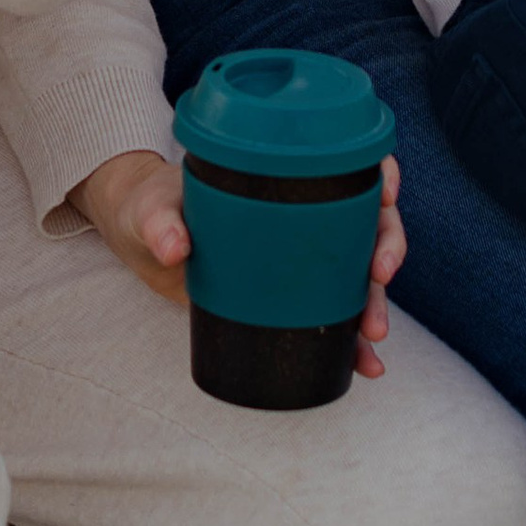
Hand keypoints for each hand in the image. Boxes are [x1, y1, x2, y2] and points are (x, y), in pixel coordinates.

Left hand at [68, 149, 407, 378]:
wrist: (139, 238)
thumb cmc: (151, 205)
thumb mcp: (153, 207)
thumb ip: (160, 221)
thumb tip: (174, 247)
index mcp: (282, 172)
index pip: (349, 161)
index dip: (379, 174)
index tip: (386, 196)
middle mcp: (301, 210)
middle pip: (366, 220)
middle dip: (385, 247)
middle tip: (379, 276)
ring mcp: (296, 255)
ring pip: (356, 273)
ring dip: (375, 303)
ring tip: (374, 337)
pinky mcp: (285, 294)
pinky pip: (331, 314)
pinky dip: (351, 342)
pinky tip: (365, 364)